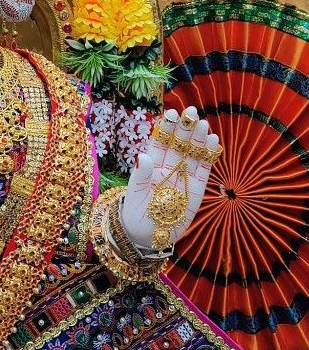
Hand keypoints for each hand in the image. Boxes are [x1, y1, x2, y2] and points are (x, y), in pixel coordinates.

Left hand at [121, 106, 219, 251]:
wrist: (147, 237)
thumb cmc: (136, 213)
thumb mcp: (135, 193)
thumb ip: (141, 174)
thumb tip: (142, 155)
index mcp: (152, 165)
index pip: (160, 142)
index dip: (166, 128)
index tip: (171, 113)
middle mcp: (169, 168)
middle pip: (178, 145)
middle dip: (185, 128)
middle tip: (192, 112)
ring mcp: (184, 178)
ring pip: (192, 155)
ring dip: (198, 139)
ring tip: (204, 124)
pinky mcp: (197, 191)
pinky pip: (203, 170)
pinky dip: (208, 157)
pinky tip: (212, 141)